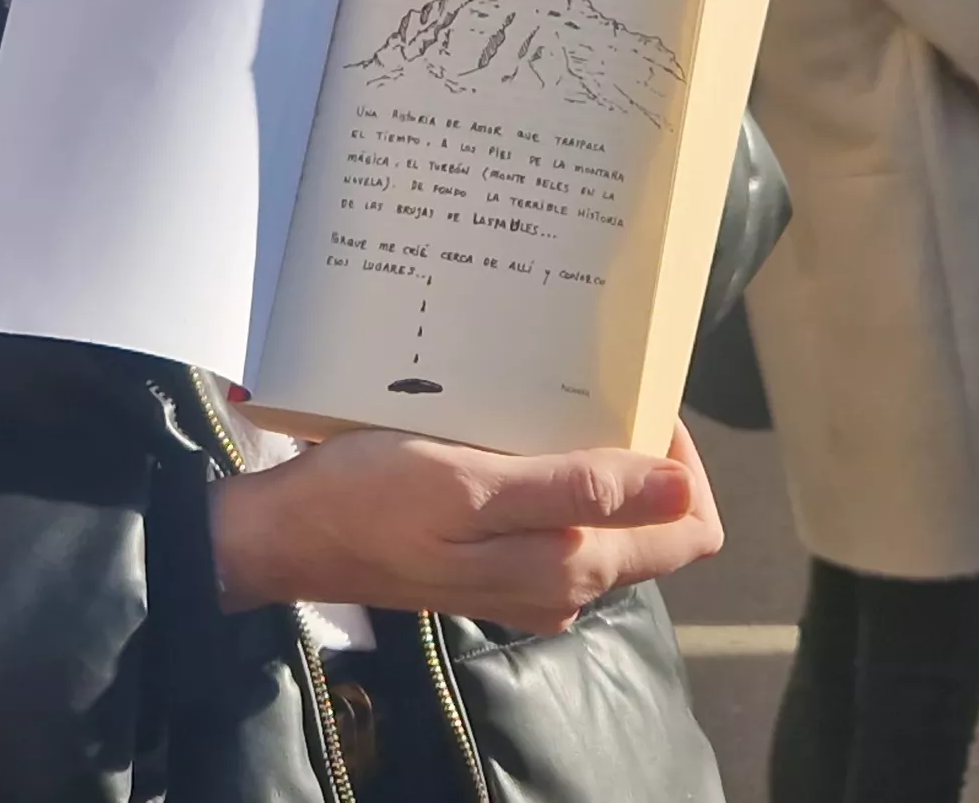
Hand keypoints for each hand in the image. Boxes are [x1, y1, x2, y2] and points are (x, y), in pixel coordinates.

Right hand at [208, 423, 723, 634]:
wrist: (288, 538)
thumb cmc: (371, 502)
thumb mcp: (472, 488)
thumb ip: (577, 496)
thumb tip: (680, 491)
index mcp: (572, 570)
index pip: (690, 530)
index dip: (683, 466)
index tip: (636, 405)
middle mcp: (565, 587)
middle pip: (653, 524)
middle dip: (643, 456)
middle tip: (593, 390)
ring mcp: (529, 581)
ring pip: (607, 520)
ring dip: (597, 462)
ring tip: (550, 402)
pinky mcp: (494, 565)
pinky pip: (557, 519)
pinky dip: (554, 476)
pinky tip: (511, 434)